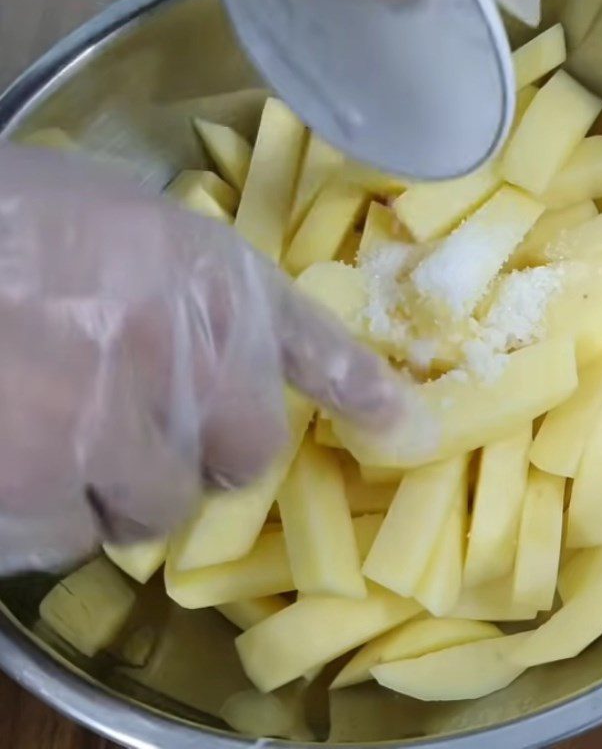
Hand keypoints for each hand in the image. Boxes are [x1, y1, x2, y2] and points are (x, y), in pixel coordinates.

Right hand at [0, 144, 400, 573]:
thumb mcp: (112, 227)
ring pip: (156, 507)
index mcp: (210, 280)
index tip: (403, 429)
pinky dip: (47, 510)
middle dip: (194, 453)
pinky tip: (10, 451)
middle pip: (239, 459)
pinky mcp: (48, 492)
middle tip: (133, 421)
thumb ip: (176, 290)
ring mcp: (122, 433)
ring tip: (50, 425)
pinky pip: (74, 534)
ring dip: (114, 484)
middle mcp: (190, 360)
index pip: (315, 350)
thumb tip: (209, 352)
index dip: (363, 394)